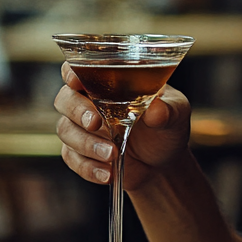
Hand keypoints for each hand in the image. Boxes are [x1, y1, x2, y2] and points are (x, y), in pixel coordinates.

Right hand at [54, 61, 191, 190]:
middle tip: (96, 123)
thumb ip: (168, 109)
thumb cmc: (167, 125)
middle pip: (65, 99)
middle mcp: (90, 102)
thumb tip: (156, 110)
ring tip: (113, 154)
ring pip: (65, 130)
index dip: (72, 71)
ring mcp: (82, 128)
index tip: (76, 80)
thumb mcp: (176, 113)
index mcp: (109, 82)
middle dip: (78, 111)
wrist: (164, 162)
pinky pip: (71, 159)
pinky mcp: (80, 153)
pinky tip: (108, 173)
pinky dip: (88, 167)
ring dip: (87, 144)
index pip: (79, 68)